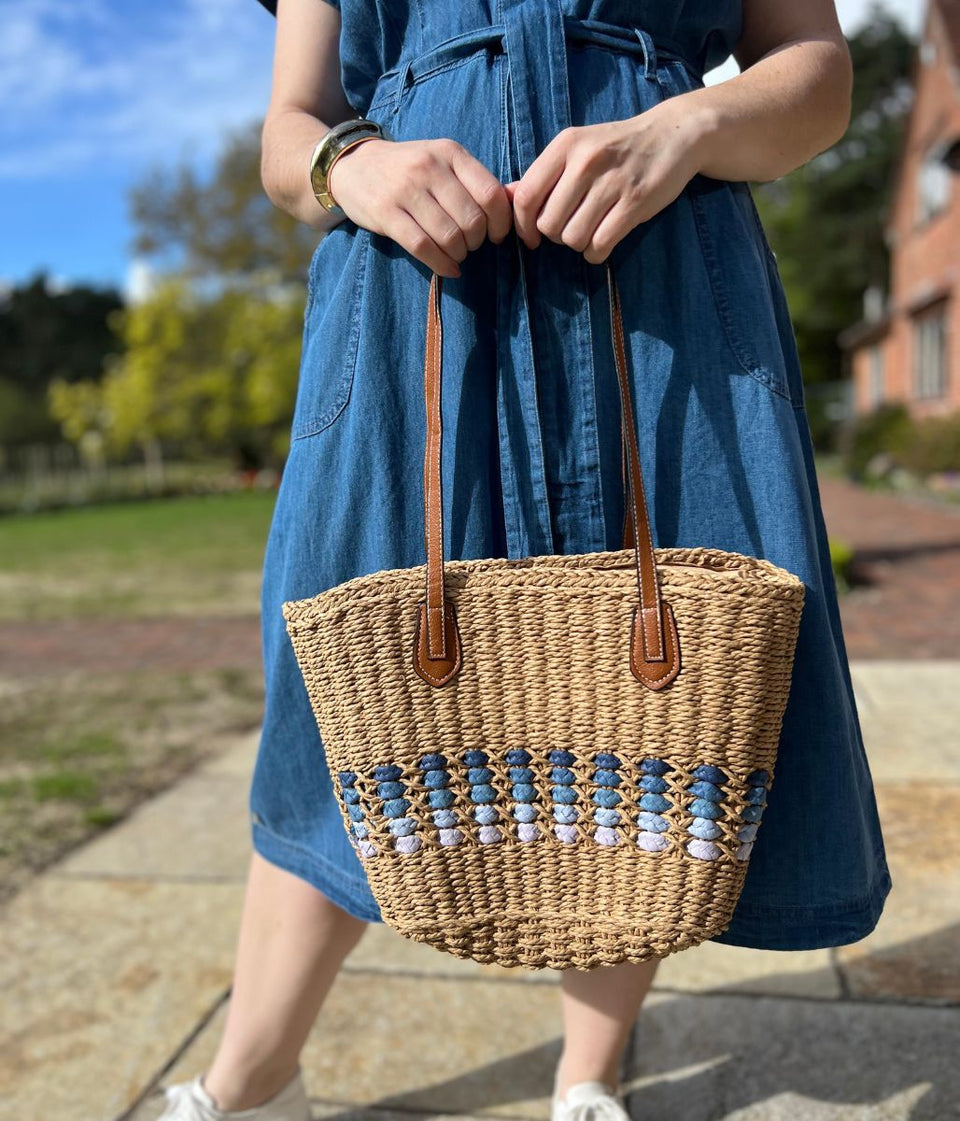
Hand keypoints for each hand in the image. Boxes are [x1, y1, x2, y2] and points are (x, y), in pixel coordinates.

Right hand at [327, 137, 514, 276]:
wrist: (354, 165)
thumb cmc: (409, 169)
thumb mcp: (444, 162)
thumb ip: (478, 181)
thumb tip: (520, 198)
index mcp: (451, 152)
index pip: (491, 194)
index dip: (501, 224)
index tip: (495, 235)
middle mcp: (429, 167)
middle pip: (472, 221)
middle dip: (476, 242)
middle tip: (469, 245)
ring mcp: (406, 190)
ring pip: (449, 237)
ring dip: (459, 255)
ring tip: (456, 254)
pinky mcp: (386, 213)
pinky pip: (423, 247)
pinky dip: (441, 265)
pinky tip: (447, 268)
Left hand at [505, 98, 706, 262]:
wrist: (673, 135)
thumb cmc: (616, 148)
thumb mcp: (576, 149)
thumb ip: (542, 174)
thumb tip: (505, 195)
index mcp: (566, 145)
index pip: (526, 197)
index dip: (523, 226)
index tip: (532, 237)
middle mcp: (587, 161)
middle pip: (549, 224)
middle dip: (556, 235)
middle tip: (572, 226)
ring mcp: (613, 182)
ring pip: (573, 238)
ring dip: (578, 244)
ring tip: (590, 229)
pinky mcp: (636, 202)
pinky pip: (600, 244)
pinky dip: (597, 252)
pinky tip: (603, 241)